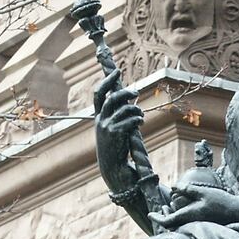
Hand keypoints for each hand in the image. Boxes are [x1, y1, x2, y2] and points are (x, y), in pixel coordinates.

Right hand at [94, 69, 142, 190]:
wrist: (113, 167)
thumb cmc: (116, 146)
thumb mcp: (113, 128)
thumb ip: (118, 113)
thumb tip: (130, 94)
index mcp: (98, 117)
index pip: (98, 94)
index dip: (107, 81)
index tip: (117, 71)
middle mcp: (100, 121)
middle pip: (112, 98)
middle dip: (125, 92)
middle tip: (136, 92)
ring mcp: (107, 127)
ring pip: (124, 109)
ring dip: (136, 110)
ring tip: (141, 116)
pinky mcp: (116, 134)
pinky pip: (130, 120)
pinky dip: (138, 119)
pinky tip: (140, 123)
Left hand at [149, 184, 238, 228]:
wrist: (238, 212)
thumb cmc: (221, 201)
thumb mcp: (203, 192)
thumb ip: (187, 189)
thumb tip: (173, 187)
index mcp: (189, 217)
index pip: (167, 222)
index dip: (157, 218)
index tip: (150, 214)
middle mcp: (191, 225)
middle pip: (171, 226)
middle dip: (164, 218)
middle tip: (160, 210)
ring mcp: (197, 227)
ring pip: (179, 226)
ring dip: (172, 218)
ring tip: (169, 208)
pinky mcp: (202, 227)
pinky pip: (186, 226)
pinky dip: (180, 219)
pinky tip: (183, 211)